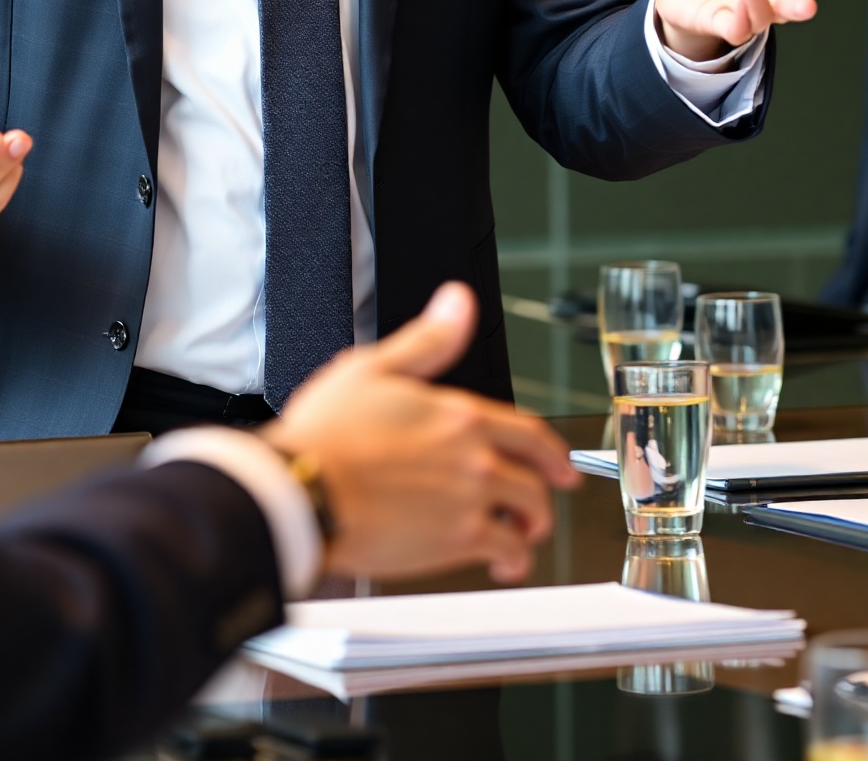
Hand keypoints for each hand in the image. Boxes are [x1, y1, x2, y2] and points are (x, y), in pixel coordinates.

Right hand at [263, 283, 580, 584]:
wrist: (305, 491)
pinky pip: (506, 552)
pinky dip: (513, 560)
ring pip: (527, 517)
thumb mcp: (374, 367)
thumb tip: (458, 303)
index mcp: (458, 415)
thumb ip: (428, 339)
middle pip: (535, 479)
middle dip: (544, 494)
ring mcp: (469, 501)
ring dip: (531, 528)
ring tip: (521, 537)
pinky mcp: (455, 542)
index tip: (561, 465)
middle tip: (541, 506)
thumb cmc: (326, 435)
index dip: (552, 451)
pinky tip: (503, 564)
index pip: (528, 432)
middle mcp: (474, 458)